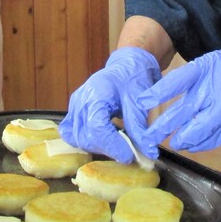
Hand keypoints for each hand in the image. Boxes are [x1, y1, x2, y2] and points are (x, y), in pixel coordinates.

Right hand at [58, 47, 161, 162]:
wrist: (126, 65)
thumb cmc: (134, 78)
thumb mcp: (140, 102)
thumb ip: (140, 130)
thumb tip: (148, 154)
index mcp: (97, 93)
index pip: (97, 128)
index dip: (112, 146)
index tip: (129, 156)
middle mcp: (81, 100)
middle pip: (85, 136)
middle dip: (107, 148)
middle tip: (128, 152)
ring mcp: (74, 105)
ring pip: (77, 138)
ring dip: (97, 147)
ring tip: (117, 144)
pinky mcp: (74, 111)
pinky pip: (72, 133)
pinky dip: (86, 141)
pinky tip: (102, 140)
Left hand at [138, 34, 220, 152]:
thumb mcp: (219, 61)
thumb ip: (198, 79)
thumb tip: (174, 98)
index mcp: (207, 68)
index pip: (176, 81)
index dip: (158, 93)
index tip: (142, 102)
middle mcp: (214, 87)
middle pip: (181, 111)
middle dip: (162, 126)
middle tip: (148, 136)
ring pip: (197, 129)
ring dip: (182, 139)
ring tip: (172, 143)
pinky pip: (215, 136)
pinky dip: (202, 143)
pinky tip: (193, 145)